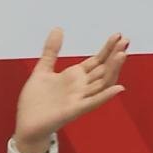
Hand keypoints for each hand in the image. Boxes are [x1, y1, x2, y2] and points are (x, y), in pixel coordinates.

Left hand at [13, 28, 128, 152]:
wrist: (26, 123)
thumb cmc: (35, 102)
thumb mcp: (42, 69)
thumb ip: (51, 50)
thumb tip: (58, 29)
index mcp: (74, 77)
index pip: (97, 60)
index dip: (107, 48)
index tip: (118, 36)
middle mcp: (80, 87)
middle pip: (103, 69)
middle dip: (114, 55)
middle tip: (126, 41)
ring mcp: (79, 99)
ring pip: (102, 83)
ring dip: (113, 70)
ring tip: (121, 55)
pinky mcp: (73, 110)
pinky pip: (92, 103)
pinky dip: (105, 96)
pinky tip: (117, 88)